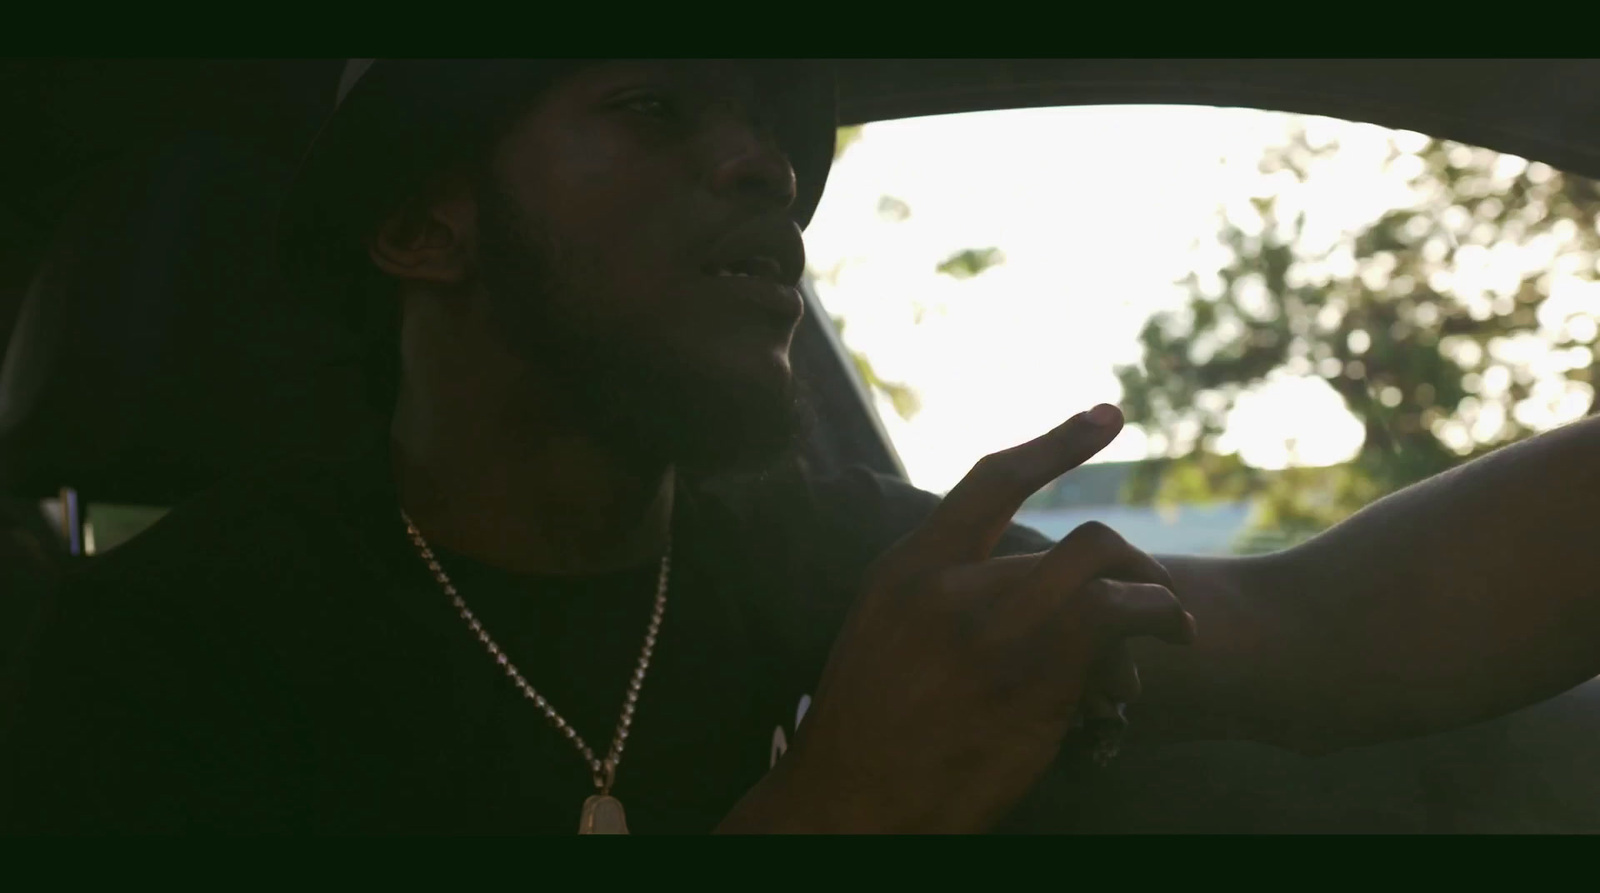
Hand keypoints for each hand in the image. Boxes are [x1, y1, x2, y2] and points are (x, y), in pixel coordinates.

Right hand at [718, 404, 1194, 832]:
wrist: (850, 807)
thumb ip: (940, 593)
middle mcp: (957, 591)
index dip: (1057, 443)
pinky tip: (1157, 656)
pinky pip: (1112, 635)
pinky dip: (1146, 637)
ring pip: (1107, 579)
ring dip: (1153, 600)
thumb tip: (1010, 576)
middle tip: (1149, 595)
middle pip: (1080, 544)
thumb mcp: (880, 633)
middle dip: (1131, 565)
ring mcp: (999, 638)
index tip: (1108, 416)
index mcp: (910, 569)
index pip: (994, 481)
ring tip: (1172, 628)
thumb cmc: (863, 727)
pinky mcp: (1035, 687)